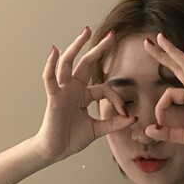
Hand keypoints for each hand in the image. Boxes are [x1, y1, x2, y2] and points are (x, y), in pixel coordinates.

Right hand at [32, 27, 135, 162]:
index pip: (105, 89)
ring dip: (77, 47)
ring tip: (86, 32)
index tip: (126, 114)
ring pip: (69, 63)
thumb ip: (113, 123)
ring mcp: (63, 91)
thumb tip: (132, 118)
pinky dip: (51, 65)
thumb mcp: (97, 130)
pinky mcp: (54, 97)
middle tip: (112, 34)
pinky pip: (50, 78)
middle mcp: (74, 89)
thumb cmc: (72, 139)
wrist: (56, 151)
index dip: (117, 99)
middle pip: (87, 63)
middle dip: (99, 49)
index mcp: (85, 95)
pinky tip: (55, 51)